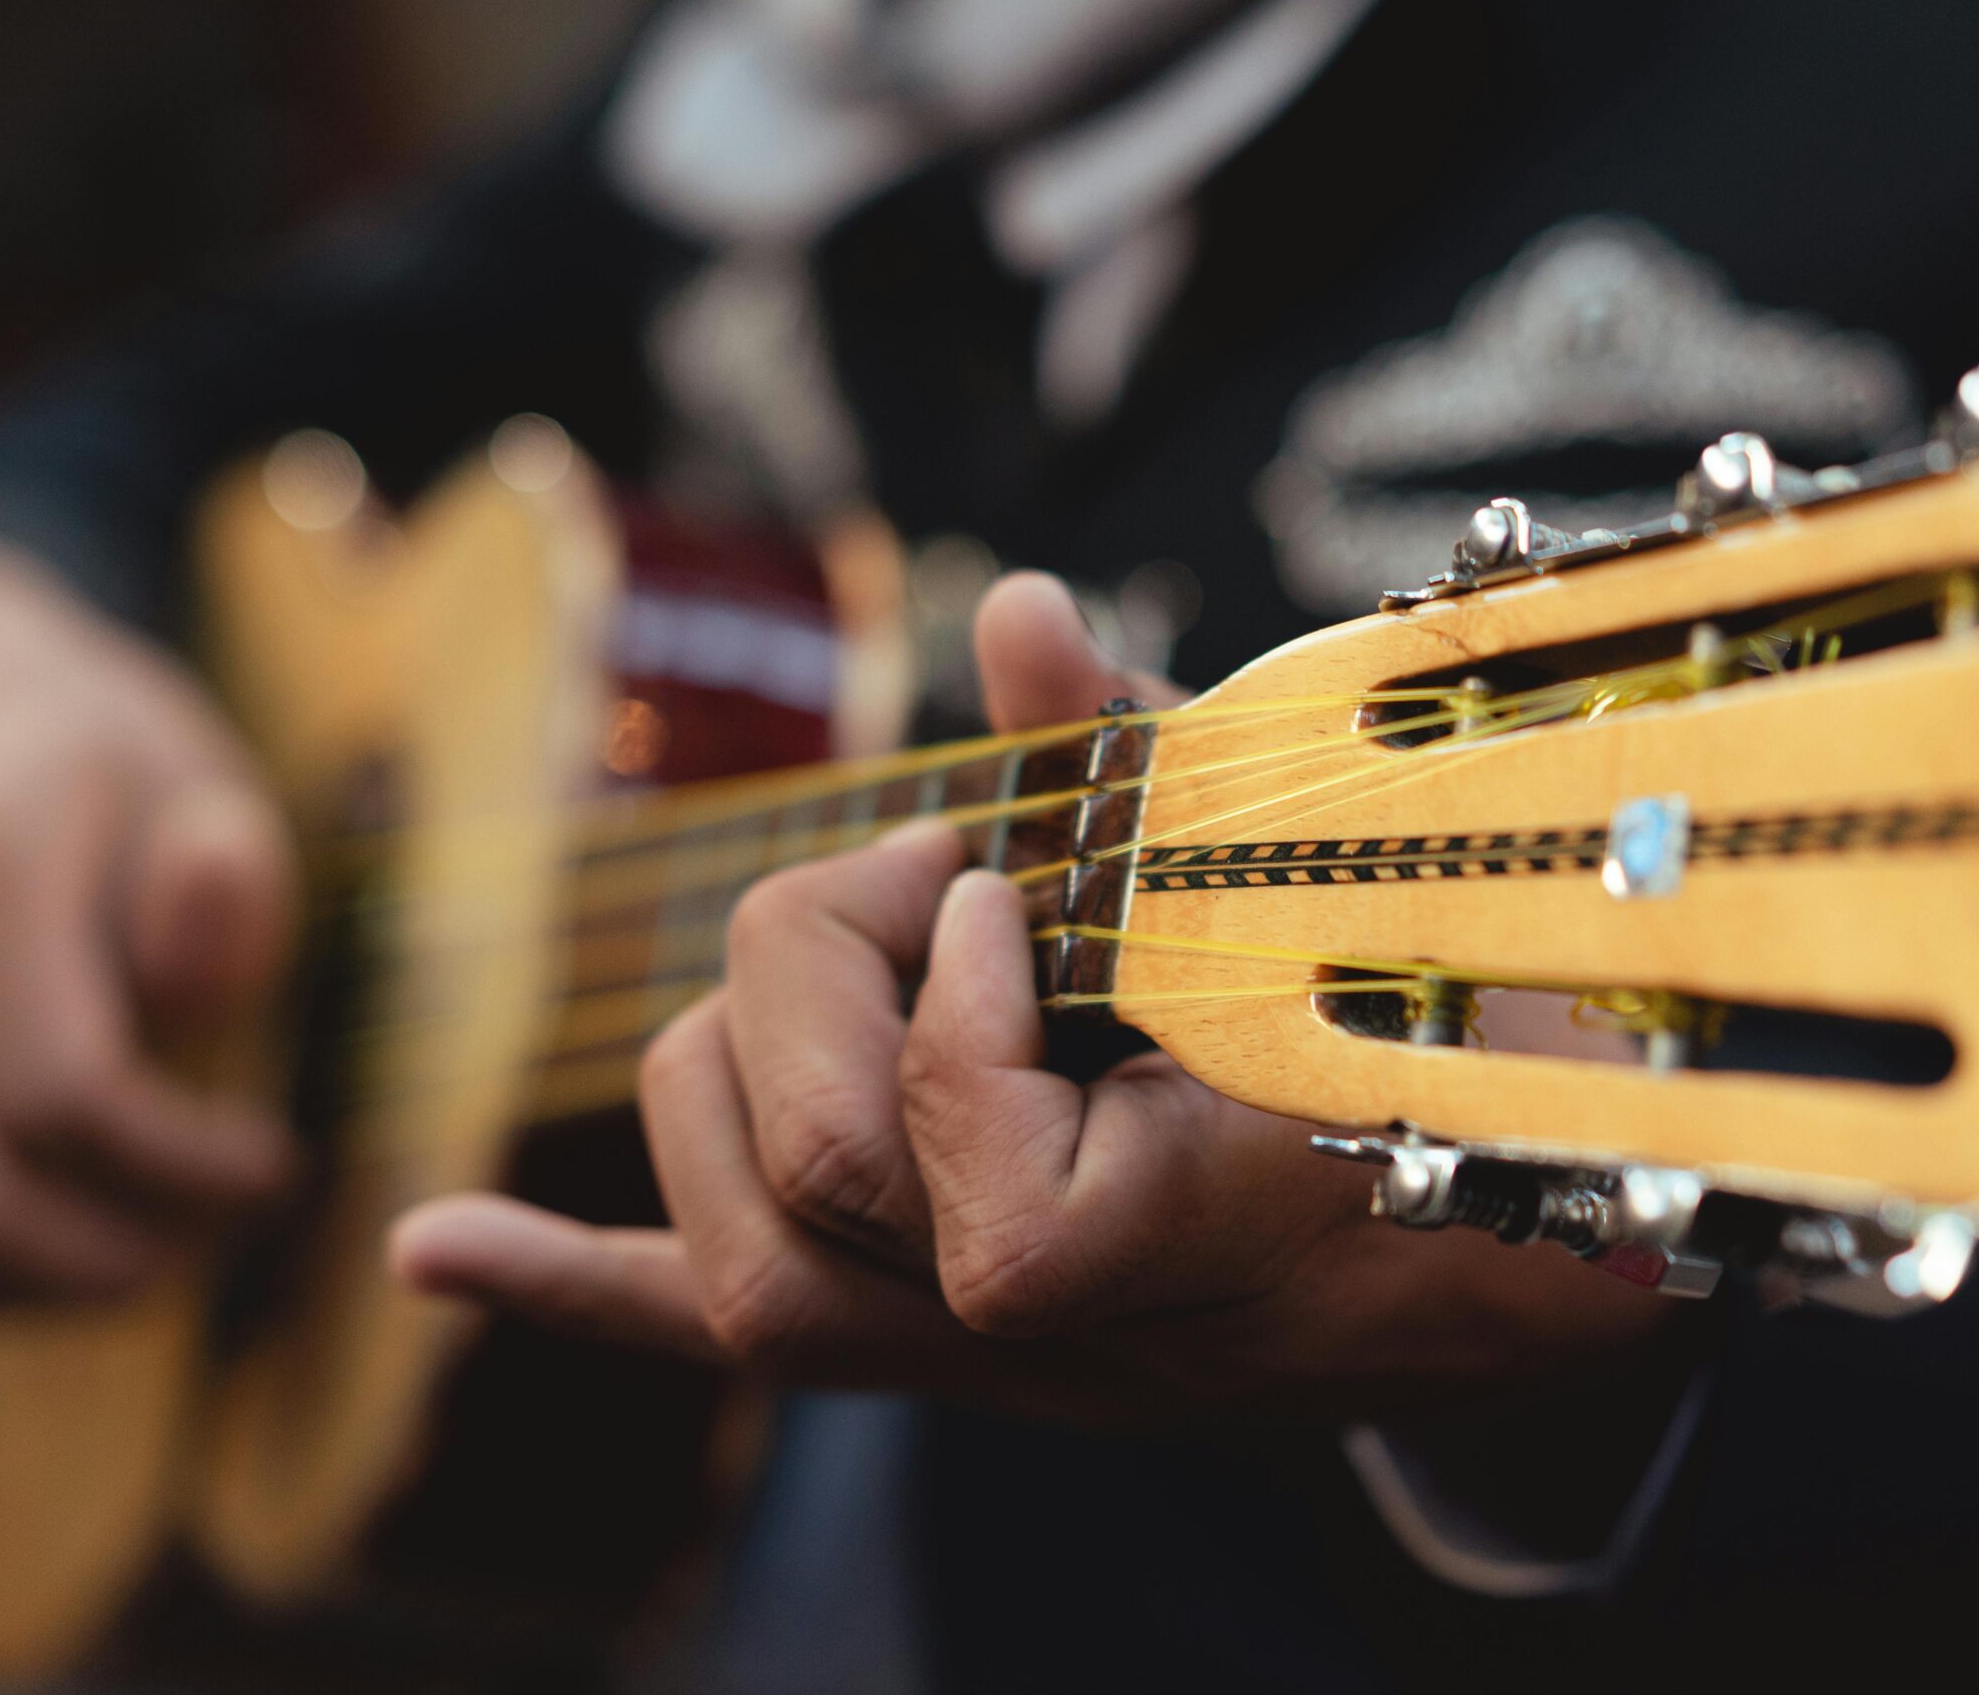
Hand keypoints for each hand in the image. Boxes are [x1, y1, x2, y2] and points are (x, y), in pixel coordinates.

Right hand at [0, 543, 295, 1310]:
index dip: (188, 1166)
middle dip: (120, 1249)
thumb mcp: (206, 778)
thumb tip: (192, 973)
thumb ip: (222, 876)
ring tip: (161, 1242)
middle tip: (226, 1224)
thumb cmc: (121, 760)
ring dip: (41, 1287)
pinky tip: (79, 1239)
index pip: (65, 1089)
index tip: (277, 1162)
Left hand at [395, 573, 1690, 1423]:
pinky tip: (437, 1253)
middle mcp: (1058, 1348)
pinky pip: (727, 1340)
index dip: (956, 1008)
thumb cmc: (1473, 1046)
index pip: (965, 1204)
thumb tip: (1015, 613)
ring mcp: (994, 1365)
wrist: (1540, 1243)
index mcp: (1175, 1253)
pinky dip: (574, 1287)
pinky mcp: (951, 1344)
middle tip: (943, 868)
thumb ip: (1165, 767)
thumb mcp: (1349, 894)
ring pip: (737, 1262)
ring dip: (732, 1057)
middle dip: (820, 960)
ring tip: (854, 956)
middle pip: (797, 1187)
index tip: (1017, 887)